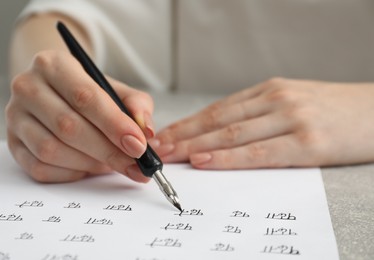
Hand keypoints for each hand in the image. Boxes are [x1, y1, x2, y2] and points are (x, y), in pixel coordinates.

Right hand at [6, 50, 153, 182]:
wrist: (55, 91)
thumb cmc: (88, 92)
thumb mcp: (116, 89)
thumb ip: (137, 105)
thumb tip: (146, 132)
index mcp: (53, 65)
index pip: (85, 97)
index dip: (114, 124)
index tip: (139, 145)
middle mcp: (27, 88)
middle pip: (68, 126)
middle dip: (108, 151)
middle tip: (135, 165)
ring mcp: (16, 118)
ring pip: (52, 150)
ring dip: (90, 164)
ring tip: (113, 164)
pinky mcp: (13, 144)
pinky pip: (41, 168)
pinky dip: (71, 172)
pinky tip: (89, 167)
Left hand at [152, 78, 373, 168]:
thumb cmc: (334, 111)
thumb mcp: (293, 101)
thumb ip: (260, 113)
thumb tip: (223, 133)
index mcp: (270, 91)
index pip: (219, 109)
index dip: (189, 123)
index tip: (166, 135)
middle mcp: (276, 100)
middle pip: (218, 120)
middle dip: (184, 135)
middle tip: (158, 148)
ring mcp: (292, 119)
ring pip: (232, 134)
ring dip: (196, 146)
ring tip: (171, 156)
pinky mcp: (308, 143)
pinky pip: (259, 152)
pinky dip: (228, 158)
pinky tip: (206, 161)